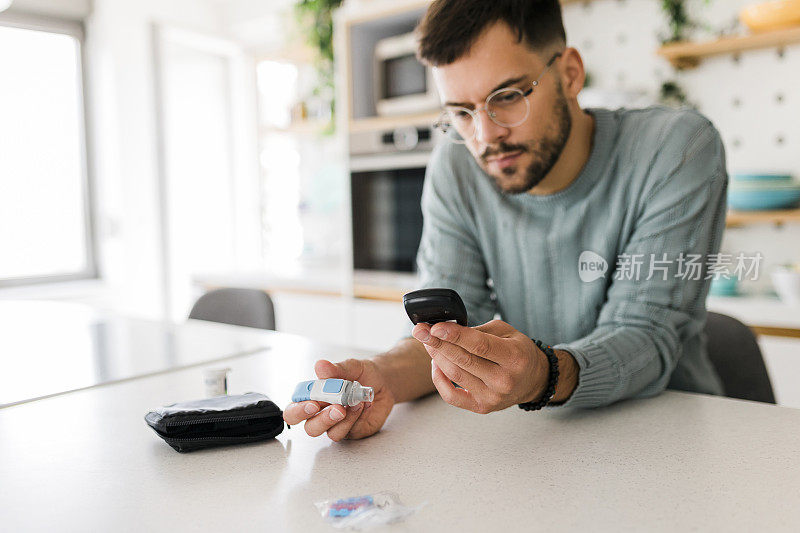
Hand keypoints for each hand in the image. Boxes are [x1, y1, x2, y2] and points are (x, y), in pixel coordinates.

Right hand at [283, 359, 394, 440]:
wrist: (383, 381)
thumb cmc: (361, 375)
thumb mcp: (351, 366)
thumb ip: (335, 369)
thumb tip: (321, 366)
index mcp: (313, 398)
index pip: (294, 411)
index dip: (298, 411)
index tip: (311, 403)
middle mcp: (323, 414)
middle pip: (310, 428)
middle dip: (322, 420)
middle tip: (336, 408)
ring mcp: (338, 425)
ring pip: (332, 434)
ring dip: (345, 419)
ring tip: (356, 402)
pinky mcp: (354, 431)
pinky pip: (352, 431)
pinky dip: (359, 417)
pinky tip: (364, 404)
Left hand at [412, 319, 548, 413]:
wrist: (533, 380)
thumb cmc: (518, 352)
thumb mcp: (507, 332)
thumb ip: (479, 330)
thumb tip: (447, 329)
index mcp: (515, 357)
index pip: (479, 345)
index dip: (455, 335)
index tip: (435, 327)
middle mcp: (504, 380)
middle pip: (463, 360)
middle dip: (438, 343)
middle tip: (420, 331)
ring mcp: (493, 397)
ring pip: (455, 375)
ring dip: (437, 357)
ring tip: (428, 343)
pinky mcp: (482, 407)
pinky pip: (452, 396)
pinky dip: (439, 380)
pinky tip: (436, 364)